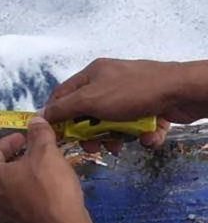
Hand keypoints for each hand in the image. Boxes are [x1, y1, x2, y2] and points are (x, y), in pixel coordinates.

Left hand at [0, 116, 96, 222]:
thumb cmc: (50, 189)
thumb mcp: (46, 153)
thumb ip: (38, 134)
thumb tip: (36, 121)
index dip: (10, 141)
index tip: (24, 137)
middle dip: (14, 157)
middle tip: (31, 149)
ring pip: (5, 186)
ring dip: (20, 173)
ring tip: (39, 166)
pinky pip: (15, 201)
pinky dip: (25, 190)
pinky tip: (43, 187)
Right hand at [43, 58, 205, 149]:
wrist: (183, 91)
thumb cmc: (133, 91)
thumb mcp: (91, 100)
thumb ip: (63, 108)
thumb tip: (40, 116)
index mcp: (92, 75)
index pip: (63, 95)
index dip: (56, 116)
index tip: (56, 135)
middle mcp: (109, 83)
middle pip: (88, 113)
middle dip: (91, 133)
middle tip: (95, 147)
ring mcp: (130, 96)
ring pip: (112, 123)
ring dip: (116, 138)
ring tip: (122, 145)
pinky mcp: (149, 107)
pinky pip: (136, 126)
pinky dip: (140, 135)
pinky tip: (148, 136)